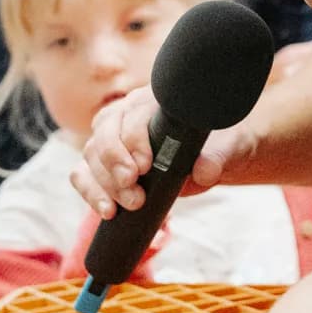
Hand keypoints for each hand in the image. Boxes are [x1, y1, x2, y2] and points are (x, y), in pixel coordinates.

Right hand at [71, 85, 254, 219]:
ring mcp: (112, 139)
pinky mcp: (104, 164)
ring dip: (104, 184)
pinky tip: (108, 211)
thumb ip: (217, 157)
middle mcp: (126, 115)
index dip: (134, 139)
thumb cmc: (219, 144)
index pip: (132, 114)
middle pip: (104, 134)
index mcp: (153, 101)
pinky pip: (83, 174)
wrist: (214, 157)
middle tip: (134, 191)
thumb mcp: (227, 148)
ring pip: (91, 155)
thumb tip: (203, 171)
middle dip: (114, 164)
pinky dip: (90, 193)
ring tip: (130, 205)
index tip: (145, 166)